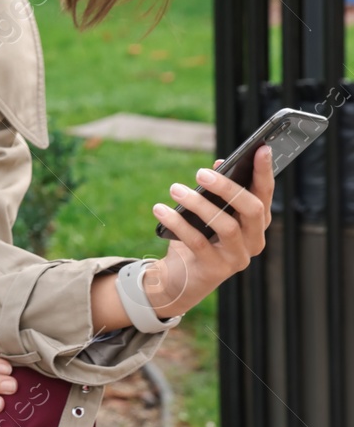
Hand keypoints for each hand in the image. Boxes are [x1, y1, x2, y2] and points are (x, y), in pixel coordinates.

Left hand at [145, 145, 273, 318]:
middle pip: (251, 209)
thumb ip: (215, 192)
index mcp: (255, 223)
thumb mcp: (206, 213)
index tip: (260, 148)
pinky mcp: (216, 270)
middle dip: (227, 188)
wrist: (178, 278)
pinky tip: (160, 210)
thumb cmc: (197, 238)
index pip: (264, 194)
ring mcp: (238, 258)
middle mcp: (253, 241)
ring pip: (226, 226)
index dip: (264, 172)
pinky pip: (198, 242)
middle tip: (200, 173)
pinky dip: (178, 223)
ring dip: (198, 204)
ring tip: (175, 189)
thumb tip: (218, 164)